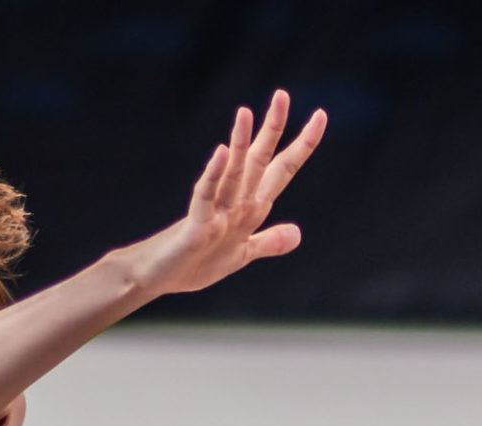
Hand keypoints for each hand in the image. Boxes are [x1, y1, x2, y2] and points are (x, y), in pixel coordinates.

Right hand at [125, 95, 328, 299]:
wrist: (161, 275)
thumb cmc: (197, 261)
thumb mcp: (242, 254)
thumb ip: (269, 241)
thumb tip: (297, 233)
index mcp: (250, 206)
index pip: (282, 169)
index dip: (302, 145)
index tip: (320, 115)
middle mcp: (235, 201)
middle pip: (260, 159)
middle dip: (272, 128)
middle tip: (282, 94)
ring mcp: (216, 210)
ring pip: (233, 171)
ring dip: (240, 143)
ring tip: (246, 112)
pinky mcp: (197, 224)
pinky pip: (206, 195)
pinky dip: (214, 174)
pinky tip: (221, 152)